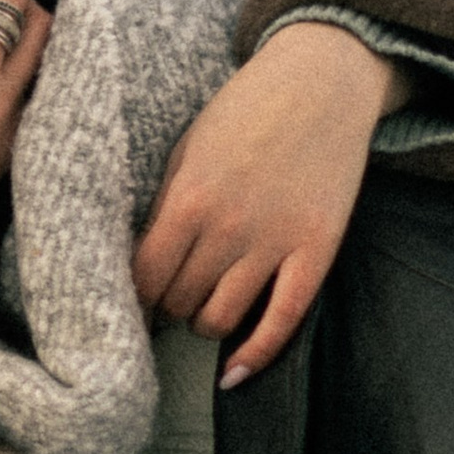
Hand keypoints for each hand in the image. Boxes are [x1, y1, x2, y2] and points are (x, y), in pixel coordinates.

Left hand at [133, 22, 407, 388]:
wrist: (323, 79)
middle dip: (168, 306)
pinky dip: (254, 355)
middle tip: (169, 298)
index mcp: (188, 201)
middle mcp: (229, 229)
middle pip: (179, 302)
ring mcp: (276, 243)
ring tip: (202, 307)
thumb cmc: (245, 111)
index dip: (133, 298)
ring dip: (204, 322)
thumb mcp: (188, 150)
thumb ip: (166, 208)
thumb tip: (141, 267)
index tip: (130, 301)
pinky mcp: (316, 250)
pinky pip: (282, 321)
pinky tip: (232, 374)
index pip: (144, 278)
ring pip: (220, 319)